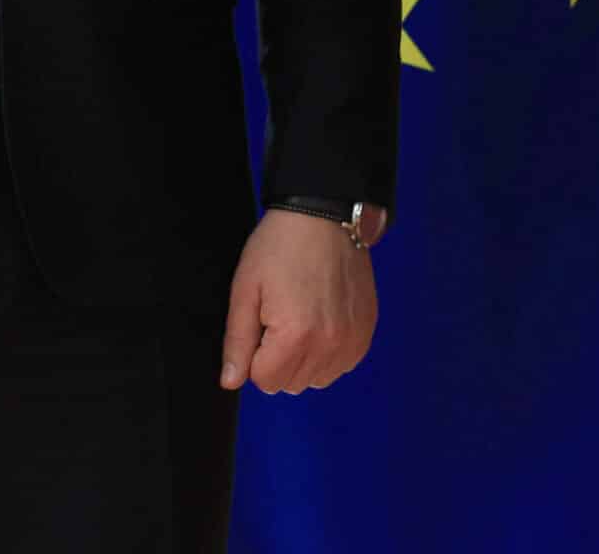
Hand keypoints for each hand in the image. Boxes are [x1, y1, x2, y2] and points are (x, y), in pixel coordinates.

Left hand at [220, 209, 376, 393]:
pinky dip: (329, 352)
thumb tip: (231, 381)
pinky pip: (342, 364)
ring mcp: (352, 339)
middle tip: (280, 317)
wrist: (326, 215)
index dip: (255, 356)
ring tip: (302, 317)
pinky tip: (321, 320)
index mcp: (294, 335)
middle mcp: (328, 344)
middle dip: (278, 359)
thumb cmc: (282, 246)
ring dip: (304, 359)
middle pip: (291, 384)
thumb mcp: (245, 289)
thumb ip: (237, 341)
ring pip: (317, 379)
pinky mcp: (366, 331)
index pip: (265, 381)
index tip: (261, 324)